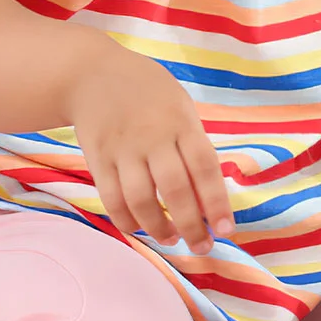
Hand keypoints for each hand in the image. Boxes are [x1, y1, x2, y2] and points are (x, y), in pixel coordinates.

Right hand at [65, 44, 233, 254]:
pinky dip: (127, 220)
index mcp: (182, 123)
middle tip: (203, 247)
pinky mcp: (97, 159)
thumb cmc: (149, 93)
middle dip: (192, 224)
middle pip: (175, 189)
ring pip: (140, 199)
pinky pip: (112, 198)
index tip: (227, 230)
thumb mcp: (180, 107)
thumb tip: (211, 194)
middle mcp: (153, 137)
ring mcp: (122, 149)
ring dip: (158, 227)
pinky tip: (141, 228)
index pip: (205, 168)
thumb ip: (193, 145)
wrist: (92, 73)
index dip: (217, 202)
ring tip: (172, 239)